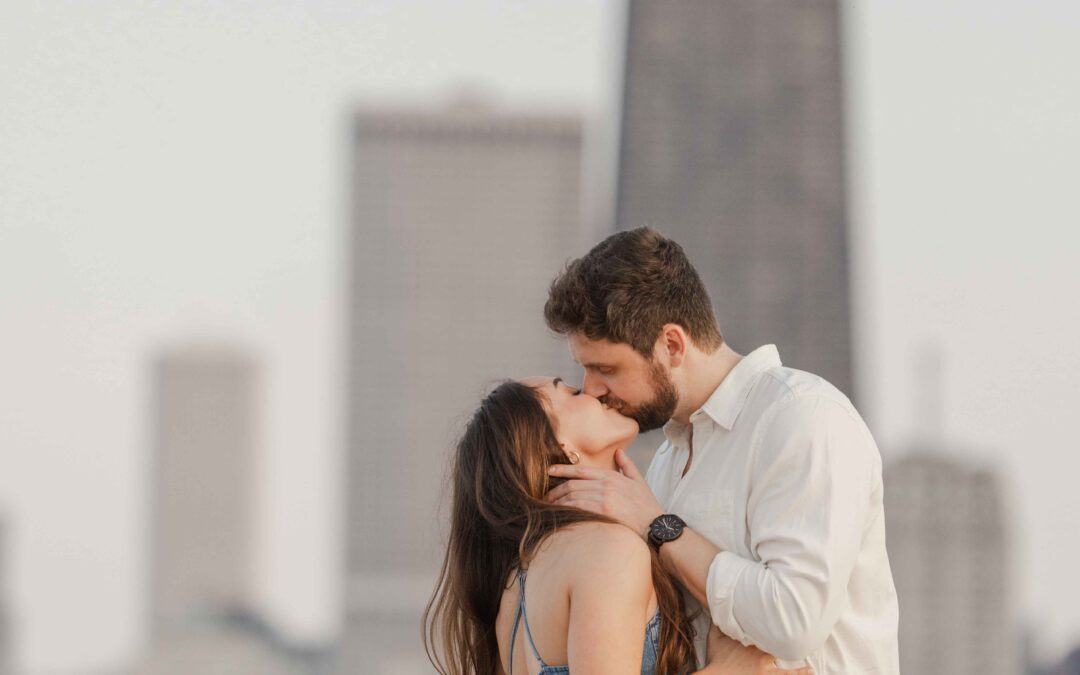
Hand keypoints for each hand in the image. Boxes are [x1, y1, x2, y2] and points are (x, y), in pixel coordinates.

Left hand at [545, 448, 663, 538]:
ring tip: (549, 506)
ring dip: (558, 501)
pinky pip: (579, 507)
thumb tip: (618, 452)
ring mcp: (605, 497)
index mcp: (612, 476)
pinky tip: (559, 513)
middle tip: (546, 496)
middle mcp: (606, 484)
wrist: (657, 525)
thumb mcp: (639, 481)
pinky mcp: (604, 511)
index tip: (549, 471)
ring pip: (573, 495)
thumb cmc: (647, 506)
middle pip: (573, 484)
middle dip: (556, 490)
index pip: (581, 470)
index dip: (563, 469)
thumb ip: (627, 465)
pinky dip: (566, 509)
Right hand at [704, 626, 812, 674]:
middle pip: (776, 641)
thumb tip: (718, 609)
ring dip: (796, 657)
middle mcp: (760, 650)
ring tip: (809, 659)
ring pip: (784, 657)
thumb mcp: (715, 638)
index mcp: (750, 639)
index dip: (772, 625)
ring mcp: (765, 665)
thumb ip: (719, 624)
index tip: (781, 617)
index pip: (764, 629)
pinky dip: (798, 673)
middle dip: (786, 637)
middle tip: (801, 631)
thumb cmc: (716, 660)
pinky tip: (810, 671)